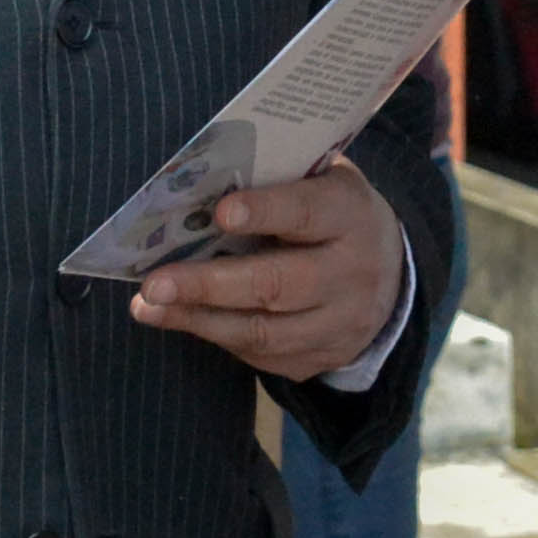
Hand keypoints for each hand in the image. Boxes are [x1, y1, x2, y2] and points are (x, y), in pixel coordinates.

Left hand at [130, 152, 409, 383]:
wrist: (390, 279)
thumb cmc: (332, 215)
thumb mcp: (323, 182)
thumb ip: (276, 179)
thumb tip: (199, 184)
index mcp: (350, 216)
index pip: (307, 213)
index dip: (265, 212)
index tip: (220, 213)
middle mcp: (350, 274)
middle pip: (277, 285)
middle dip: (209, 285)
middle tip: (154, 283)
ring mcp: (338, 324)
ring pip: (263, 332)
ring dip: (198, 319)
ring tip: (147, 306)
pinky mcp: (319, 358)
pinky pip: (260, 355)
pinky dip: (214, 336)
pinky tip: (176, 319)